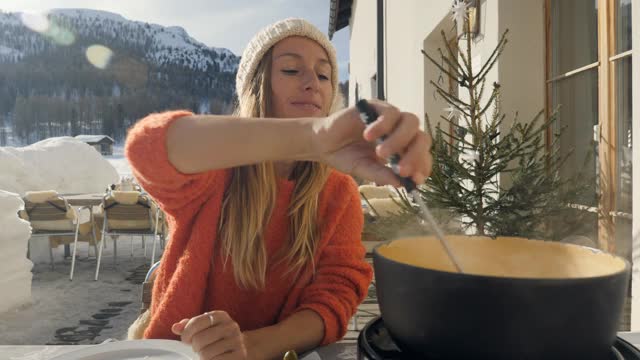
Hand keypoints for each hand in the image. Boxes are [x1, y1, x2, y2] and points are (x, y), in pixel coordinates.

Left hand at [172, 311, 247, 359]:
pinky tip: (213, 358)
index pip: (196, 322)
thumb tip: (175, 328)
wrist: (238, 346)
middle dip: (194, 347)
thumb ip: (188, 326)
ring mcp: (236, 341)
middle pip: (199, 340)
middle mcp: (230, 326)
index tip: (186, 340)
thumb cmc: (215, 336)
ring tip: (207, 353)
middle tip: (198, 348)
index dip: (186, 333)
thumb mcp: (204, 327)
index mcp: (220, 316)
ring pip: (206, 353)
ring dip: (202, 356)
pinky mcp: (239, 355)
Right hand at [311, 99, 431, 186]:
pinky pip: (389, 112)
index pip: (422, 155)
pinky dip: (382, 125)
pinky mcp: (376, 106)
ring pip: (411, 121)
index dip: (423, 167)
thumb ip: (381, 175)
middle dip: (415, 156)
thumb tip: (400, 184)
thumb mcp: (364, 169)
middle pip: (422, 138)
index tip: (416, 180)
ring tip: (381, 153)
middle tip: (402, 171)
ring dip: (400, 140)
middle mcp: (401, 132)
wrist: (323, 143)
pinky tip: (368, 136)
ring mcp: (390, 118)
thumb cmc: (346, 156)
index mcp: (402, 149)